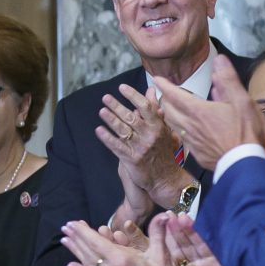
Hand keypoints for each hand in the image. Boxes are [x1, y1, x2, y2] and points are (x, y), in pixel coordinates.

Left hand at [61, 219, 178, 265]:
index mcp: (121, 258)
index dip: (83, 232)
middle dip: (76, 237)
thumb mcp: (162, 255)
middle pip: (88, 250)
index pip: (96, 241)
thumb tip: (164, 214)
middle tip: (65, 228)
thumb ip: (159, 233)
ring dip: (75, 250)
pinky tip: (70, 265)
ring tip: (64, 240)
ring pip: (87, 263)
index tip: (72, 223)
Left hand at [99, 85, 189, 210]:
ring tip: (101, 111)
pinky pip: (117, 146)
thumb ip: (155, 109)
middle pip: (131, 117)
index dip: (133, 96)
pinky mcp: (132, 159)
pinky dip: (107, 138)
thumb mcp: (163, 129)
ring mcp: (140, 148)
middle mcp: (150, 136)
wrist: (165, 178)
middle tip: (106, 98)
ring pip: (123, 131)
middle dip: (117, 106)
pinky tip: (99, 130)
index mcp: (158, 126)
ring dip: (111, 120)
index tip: (122, 87)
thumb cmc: (163, 151)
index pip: (145, 107)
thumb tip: (151, 90)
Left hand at [150, 60, 262, 172]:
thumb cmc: (245, 132)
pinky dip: (177, 129)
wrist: (245, 164)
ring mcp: (191, 141)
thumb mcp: (242, 101)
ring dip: (168, 114)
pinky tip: (185, 130)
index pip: (173, 94)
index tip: (157, 79)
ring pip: (171, 124)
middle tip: (166, 93)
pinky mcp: (195, 153)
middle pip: (167, 109)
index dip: (164, 85)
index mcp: (198, 110)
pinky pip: (180, 138)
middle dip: (164, 98)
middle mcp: (189, 125)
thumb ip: (228, 80)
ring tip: (170, 108)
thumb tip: (219, 60)